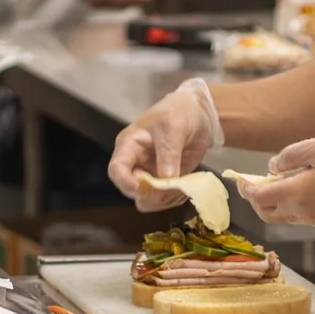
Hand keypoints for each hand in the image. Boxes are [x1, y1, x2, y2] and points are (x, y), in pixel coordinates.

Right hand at [108, 77, 223, 206]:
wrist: (197, 112)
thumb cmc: (179, 112)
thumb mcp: (174, 128)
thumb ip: (169, 154)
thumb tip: (165, 179)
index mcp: (129, 146)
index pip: (117, 170)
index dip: (127, 184)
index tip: (146, 189)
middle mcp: (136, 164)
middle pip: (132, 191)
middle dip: (152, 195)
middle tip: (173, 186)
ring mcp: (150, 175)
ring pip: (148, 201)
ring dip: (166, 199)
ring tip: (183, 184)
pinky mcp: (165, 182)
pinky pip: (164, 200)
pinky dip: (175, 198)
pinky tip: (186, 185)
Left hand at [239, 137, 314, 228]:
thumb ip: (288, 157)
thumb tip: (271, 168)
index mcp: (295, 194)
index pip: (258, 197)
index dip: (246, 189)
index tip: (240, 180)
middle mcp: (302, 213)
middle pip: (267, 213)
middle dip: (256, 200)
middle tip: (254, 185)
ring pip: (284, 218)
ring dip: (274, 205)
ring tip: (278, 185)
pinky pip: (302, 218)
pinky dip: (293, 208)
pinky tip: (302, 191)